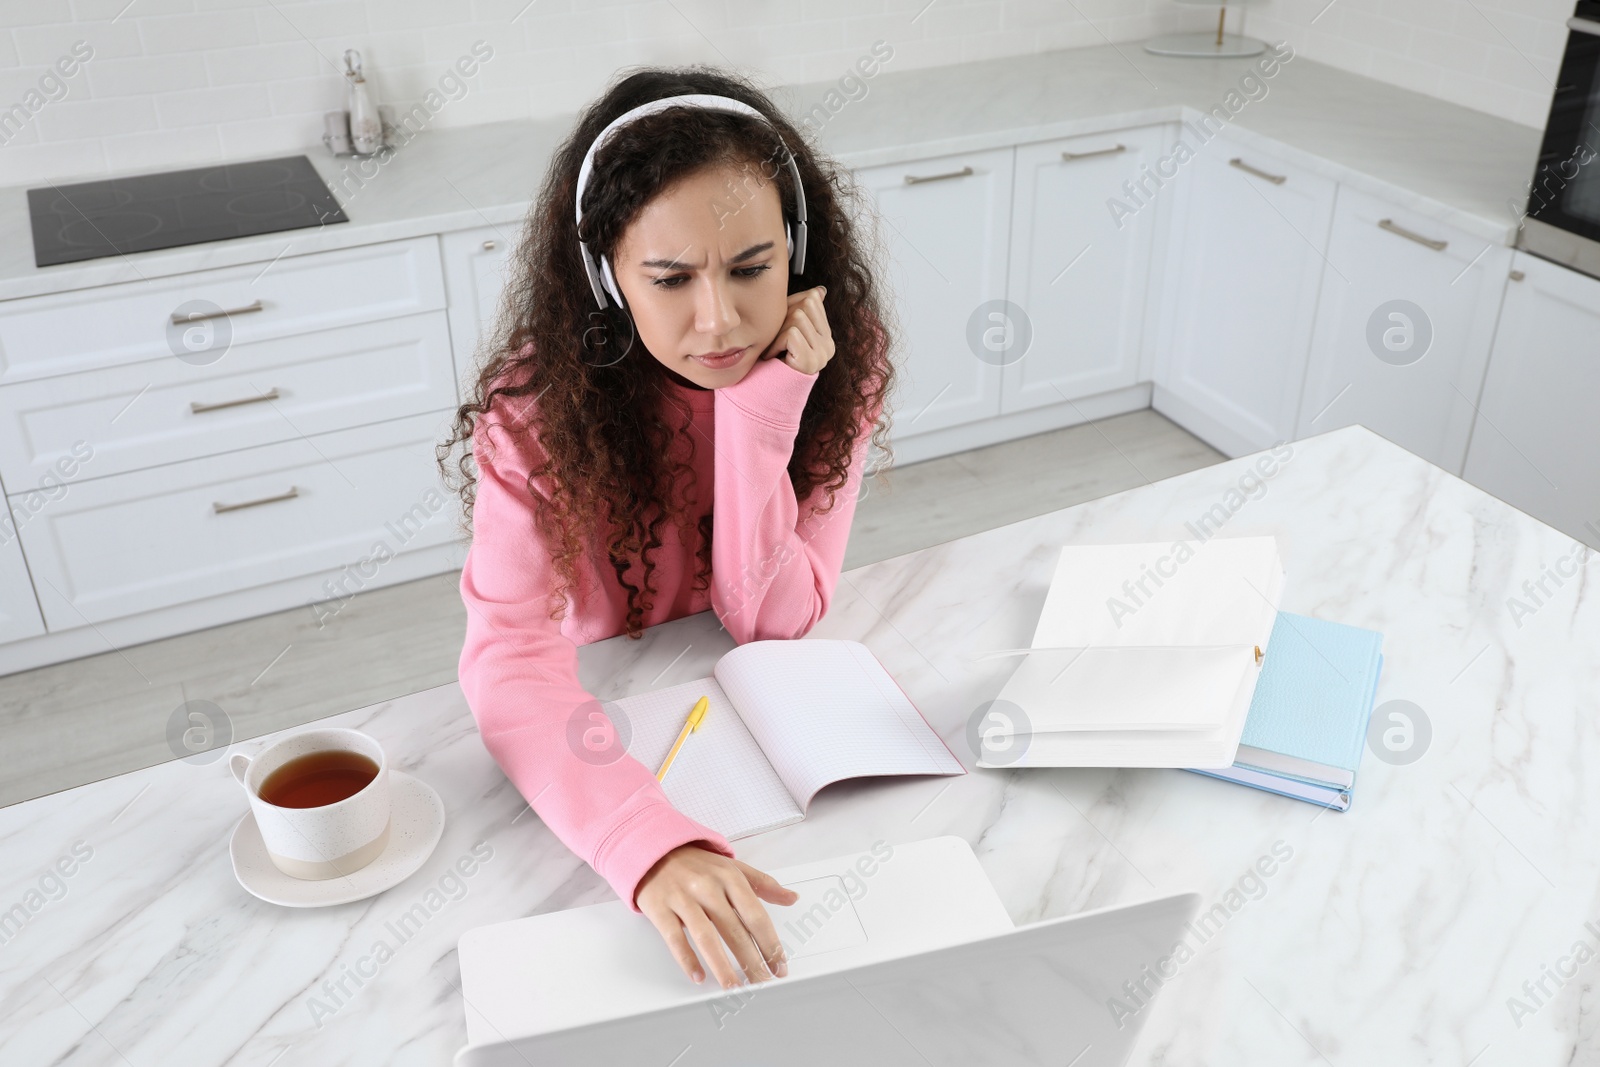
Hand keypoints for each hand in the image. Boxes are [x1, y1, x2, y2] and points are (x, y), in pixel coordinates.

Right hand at [636, 843, 799, 988]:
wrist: (655, 849)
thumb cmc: (697, 864)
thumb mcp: (733, 867)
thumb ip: (763, 884)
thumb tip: (792, 897)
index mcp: (730, 877)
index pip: (756, 916)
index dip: (770, 943)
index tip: (779, 965)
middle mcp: (707, 887)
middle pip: (735, 930)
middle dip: (752, 961)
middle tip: (763, 982)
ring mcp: (683, 898)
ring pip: (706, 937)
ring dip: (722, 966)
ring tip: (734, 987)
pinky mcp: (660, 908)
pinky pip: (674, 938)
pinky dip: (687, 959)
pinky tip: (699, 976)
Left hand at [758, 285, 833, 374]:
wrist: (765, 386)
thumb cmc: (775, 355)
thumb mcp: (789, 326)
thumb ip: (805, 308)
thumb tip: (821, 290)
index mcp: (827, 336)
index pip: (812, 299)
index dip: (790, 305)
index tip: (782, 326)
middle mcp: (829, 346)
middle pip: (805, 306)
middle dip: (784, 318)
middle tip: (777, 339)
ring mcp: (822, 355)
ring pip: (797, 318)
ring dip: (778, 332)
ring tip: (775, 348)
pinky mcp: (810, 362)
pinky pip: (791, 334)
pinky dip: (776, 343)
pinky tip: (773, 356)